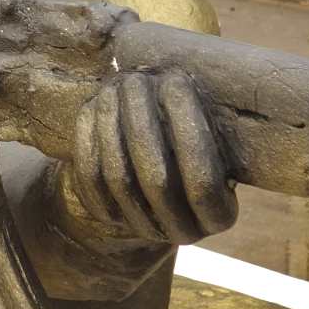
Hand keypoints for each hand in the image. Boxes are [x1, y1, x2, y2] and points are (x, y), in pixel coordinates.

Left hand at [51, 66, 238, 249]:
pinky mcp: (108, 215)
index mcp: (218, 216)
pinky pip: (90, 178)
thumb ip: (209, 120)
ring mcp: (142, 226)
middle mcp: (182, 231)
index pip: (203, 182)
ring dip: (114, 124)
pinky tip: (96, 104)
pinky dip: (90, 138)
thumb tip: (180, 81)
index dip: (189, 129)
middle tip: (137, 77)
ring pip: (119, 177)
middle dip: (145, 122)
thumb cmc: (199, 139)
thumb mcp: (219, 136)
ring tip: (114, 84)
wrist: (163, 173)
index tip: (176, 80)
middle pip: (158, 180)